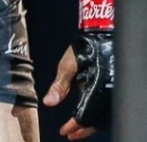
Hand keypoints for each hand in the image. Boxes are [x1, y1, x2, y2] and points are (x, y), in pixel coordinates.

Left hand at [44, 0, 113, 139]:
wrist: (105, 34)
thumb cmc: (85, 47)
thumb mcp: (68, 64)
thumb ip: (59, 85)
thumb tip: (48, 103)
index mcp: (98, 88)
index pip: (86, 116)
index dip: (75, 126)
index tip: (64, 132)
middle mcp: (110, 93)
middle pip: (99, 120)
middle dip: (84, 129)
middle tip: (71, 134)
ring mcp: (116, 91)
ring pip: (106, 116)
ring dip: (92, 124)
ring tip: (78, 129)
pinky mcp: (119, 88)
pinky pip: (110, 108)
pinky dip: (99, 116)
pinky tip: (90, 116)